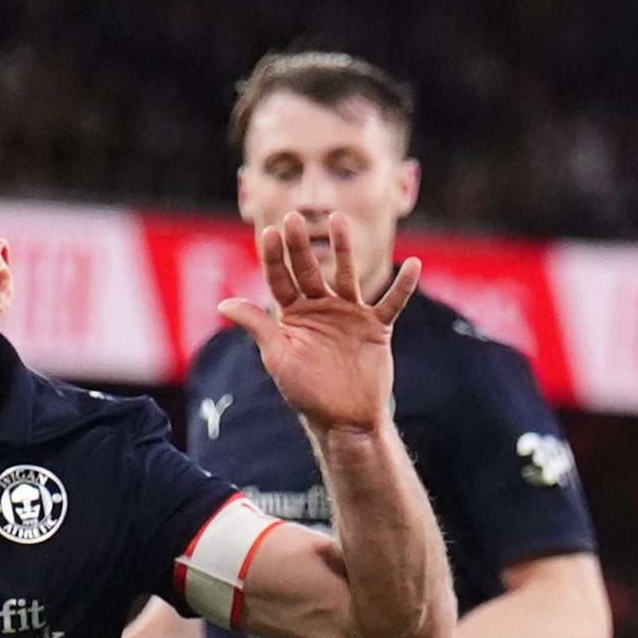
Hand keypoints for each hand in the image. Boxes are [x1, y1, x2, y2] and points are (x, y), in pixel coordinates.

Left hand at [220, 214, 417, 431]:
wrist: (344, 419)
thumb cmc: (306, 390)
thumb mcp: (278, 356)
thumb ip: (257, 326)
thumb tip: (223, 304)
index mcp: (293, 314)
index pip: (280, 278)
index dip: (274, 257)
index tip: (270, 233)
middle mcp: (320, 308)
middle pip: (309, 270)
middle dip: (301, 245)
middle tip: (294, 218)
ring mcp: (349, 314)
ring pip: (347, 275)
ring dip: (344, 248)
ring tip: (340, 220)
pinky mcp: (376, 327)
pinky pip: (392, 303)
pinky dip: (404, 286)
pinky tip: (414, 265)